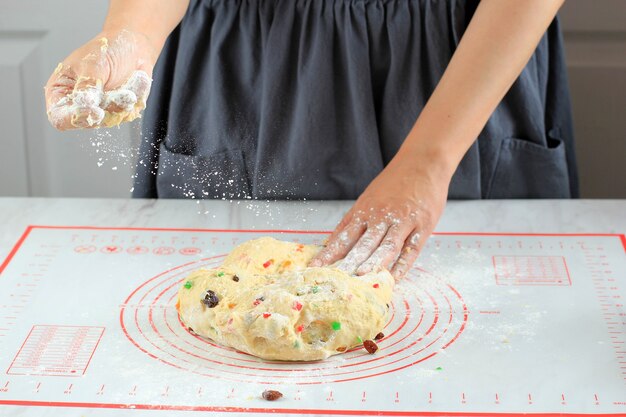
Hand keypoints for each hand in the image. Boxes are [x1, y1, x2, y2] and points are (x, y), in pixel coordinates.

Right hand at [44, 29, 155, 129]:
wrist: (133, 47)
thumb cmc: (107, 50)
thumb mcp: (93, 65)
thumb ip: (87, 87)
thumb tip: (85, 105)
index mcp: (61, 91)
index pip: (59, 118)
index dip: (75, 118)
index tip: (95, 110)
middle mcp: (78, 105)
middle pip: (88, 123)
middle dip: (106, 107)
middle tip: (116, 90)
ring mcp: (98, 110)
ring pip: (110, 120)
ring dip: (121, 102)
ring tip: (124, 85)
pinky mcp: (116, 112)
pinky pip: (126, 116)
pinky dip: (132, 102)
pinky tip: (131, 88)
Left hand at [309, 152, 450, 278]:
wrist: (423, 161)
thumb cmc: (394, 182)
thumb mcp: (368, 197)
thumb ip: (353, 221)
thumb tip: (332, 243)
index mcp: (366, 210)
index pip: (344, 236)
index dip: (330, 253)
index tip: (316, 267)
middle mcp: (382, 216)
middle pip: (363, 243)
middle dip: (348, 262)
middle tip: (335, 279)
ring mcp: (404, 221)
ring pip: (387, 246)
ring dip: (373, 263)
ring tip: (360, 278)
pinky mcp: (423, 225)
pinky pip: (411, 249)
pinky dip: (402, 265)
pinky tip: (394, 278)